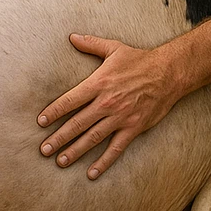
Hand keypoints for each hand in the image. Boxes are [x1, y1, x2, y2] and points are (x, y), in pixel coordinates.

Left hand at [37, 34, 183, 178]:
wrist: (169, 72)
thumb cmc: (139, 59)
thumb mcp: (113, 48)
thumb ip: (90, 44)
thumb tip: (72, 37)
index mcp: (98, 83)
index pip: (70, 101)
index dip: (54, 112)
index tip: (41, 122)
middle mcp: (106, 103)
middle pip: (77, 123)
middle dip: (58, 137)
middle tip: (43, 150)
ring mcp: (120, 117)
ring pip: (92, 138)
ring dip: (75, 151)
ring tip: (60, 161)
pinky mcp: (133, 128)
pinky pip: (115, 148)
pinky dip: (103, 162)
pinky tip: (91, 173)